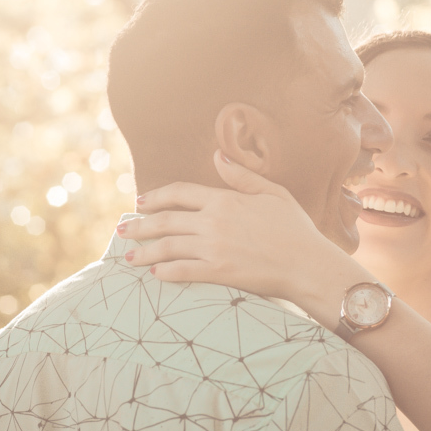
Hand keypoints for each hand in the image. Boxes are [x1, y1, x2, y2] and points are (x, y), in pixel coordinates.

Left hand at [121, 151, 372, 316]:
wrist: (309, 263)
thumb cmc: (296, 229)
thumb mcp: (273, 193)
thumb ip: (242, 176)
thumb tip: (217, 155)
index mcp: (225, 199)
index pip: (179, 193)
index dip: (156, 197)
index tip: (140, 202)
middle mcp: (214, 221)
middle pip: (165, 221)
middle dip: (139, 225)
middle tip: (122, 230)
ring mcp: (215, 247)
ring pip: (168, 247)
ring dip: (144, 252)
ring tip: (128, 257)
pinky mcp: (219, 272)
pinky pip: (182, 271)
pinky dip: (165, 272)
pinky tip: (155, 274)